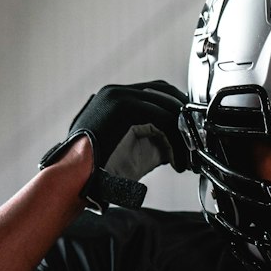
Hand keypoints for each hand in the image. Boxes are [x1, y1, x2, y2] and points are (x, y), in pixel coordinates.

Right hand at [39, 81, 189, 212]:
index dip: (177, 111)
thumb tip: (177, 142)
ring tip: (187, 159)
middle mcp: (117, 92)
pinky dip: (175, 140)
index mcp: (115, 98)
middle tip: (195, 144)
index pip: (156, 92)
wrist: (74, 179)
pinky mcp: (124, 107)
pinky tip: (178, 161)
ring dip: (183, 133)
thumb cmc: (97, 170)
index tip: (189, 132)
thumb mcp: (129, 148)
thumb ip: (152, 137)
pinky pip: (162, 117)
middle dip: (184, 118)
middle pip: (165, 93)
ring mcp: (120, 96)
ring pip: (167, 106)